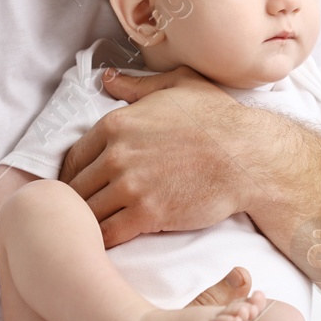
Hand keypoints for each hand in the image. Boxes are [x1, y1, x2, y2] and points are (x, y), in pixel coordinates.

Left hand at [60, 66, 246, 247]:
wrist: (247, 155)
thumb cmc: (217, 118)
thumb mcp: (177, 85)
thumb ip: (136, 85)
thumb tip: (108, 79)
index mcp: (116, 123)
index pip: (74, 156)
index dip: (73, 173)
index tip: (79, 184)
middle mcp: (117, 154)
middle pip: (76, 186)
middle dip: (78, 200)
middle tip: (81, 211)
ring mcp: (130, 186)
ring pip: (88, 212)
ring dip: (88, 222)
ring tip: (91, 229)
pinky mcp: (147, 214)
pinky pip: (109, 233)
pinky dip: (103, 240)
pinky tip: (106, 242)